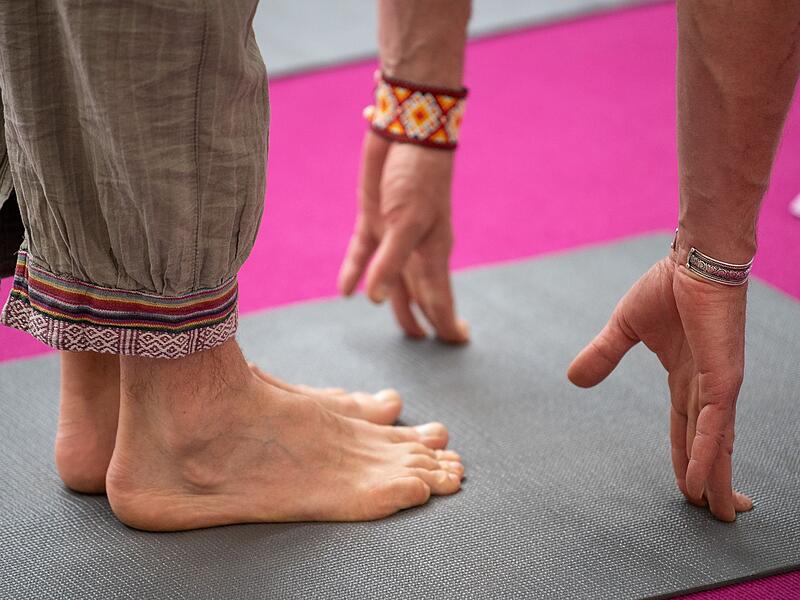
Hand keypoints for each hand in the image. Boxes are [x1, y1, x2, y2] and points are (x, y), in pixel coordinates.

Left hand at [338, 131, 468, 342]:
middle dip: (422, 318)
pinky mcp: (372, 220)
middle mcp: (415, 249)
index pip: (440, 298)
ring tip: (399, 324)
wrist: (406, 132)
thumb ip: (390, 263)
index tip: (457, 343)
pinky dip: (353, 272)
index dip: (446, 322)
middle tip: (423, 342)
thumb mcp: (406, 223)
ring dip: (392, 301)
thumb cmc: (416, 178)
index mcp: (434, 253)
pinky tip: (345, 292)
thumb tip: (373, 300)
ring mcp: (393, 236)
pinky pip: (362, 253)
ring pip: (392, 279)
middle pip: (418, 294)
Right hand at [567, 255, 752, 520]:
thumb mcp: (625, 327)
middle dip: (713, 478)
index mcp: (687, 374)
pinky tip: (702, 479)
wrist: (694, 258)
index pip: (686, 425)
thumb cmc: (668, 285)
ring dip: (716, 477)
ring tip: (718, 512)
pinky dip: (707, 452)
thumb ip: (603, 354)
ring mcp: (717, 383)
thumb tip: (573, 379)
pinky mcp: (721, 376)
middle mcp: (706, 385)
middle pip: (709, 442)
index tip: (687, 485)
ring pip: (717, 441)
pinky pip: (712, 422)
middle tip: (718, 513)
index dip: (686, 455)